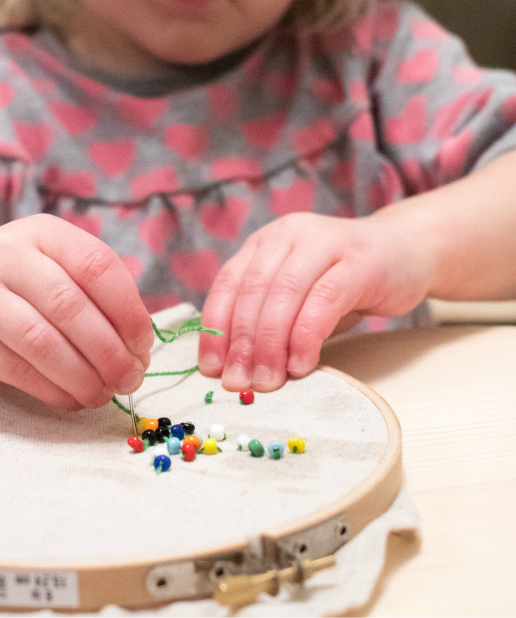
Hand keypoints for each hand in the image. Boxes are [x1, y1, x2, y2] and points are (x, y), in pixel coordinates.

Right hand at [0, 216, 152, 409]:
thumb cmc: (25, 291)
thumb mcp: (60, 272)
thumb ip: (100, 301)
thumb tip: (137, 353)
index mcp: (42, 231)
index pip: (96, 264)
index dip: (127, 309)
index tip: (142, 344)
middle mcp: (5, 255)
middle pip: (68, 304)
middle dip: (108, 350)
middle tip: (129, 378)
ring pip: (40, 341)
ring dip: (82, 376)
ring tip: (103, 394)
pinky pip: (17, 370)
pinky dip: (54, 391)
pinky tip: (74, 398)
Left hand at [198, 211, 434, 392]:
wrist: (407, 251)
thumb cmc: (346, 283)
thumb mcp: (300, 297)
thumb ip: (271, 322)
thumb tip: (236, 369)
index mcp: (266, 242)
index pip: (229, 284)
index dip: (215, 329)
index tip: (210, 369)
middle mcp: (290, 235)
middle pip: (254, 291)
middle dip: (242, 343)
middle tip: (238, 383)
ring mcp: (325, 242)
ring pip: (285, 295)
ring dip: (270, 344)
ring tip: (267, 382)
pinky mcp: (359, 260)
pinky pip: (324, 300)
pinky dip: (306, 336)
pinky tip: (300, 364)